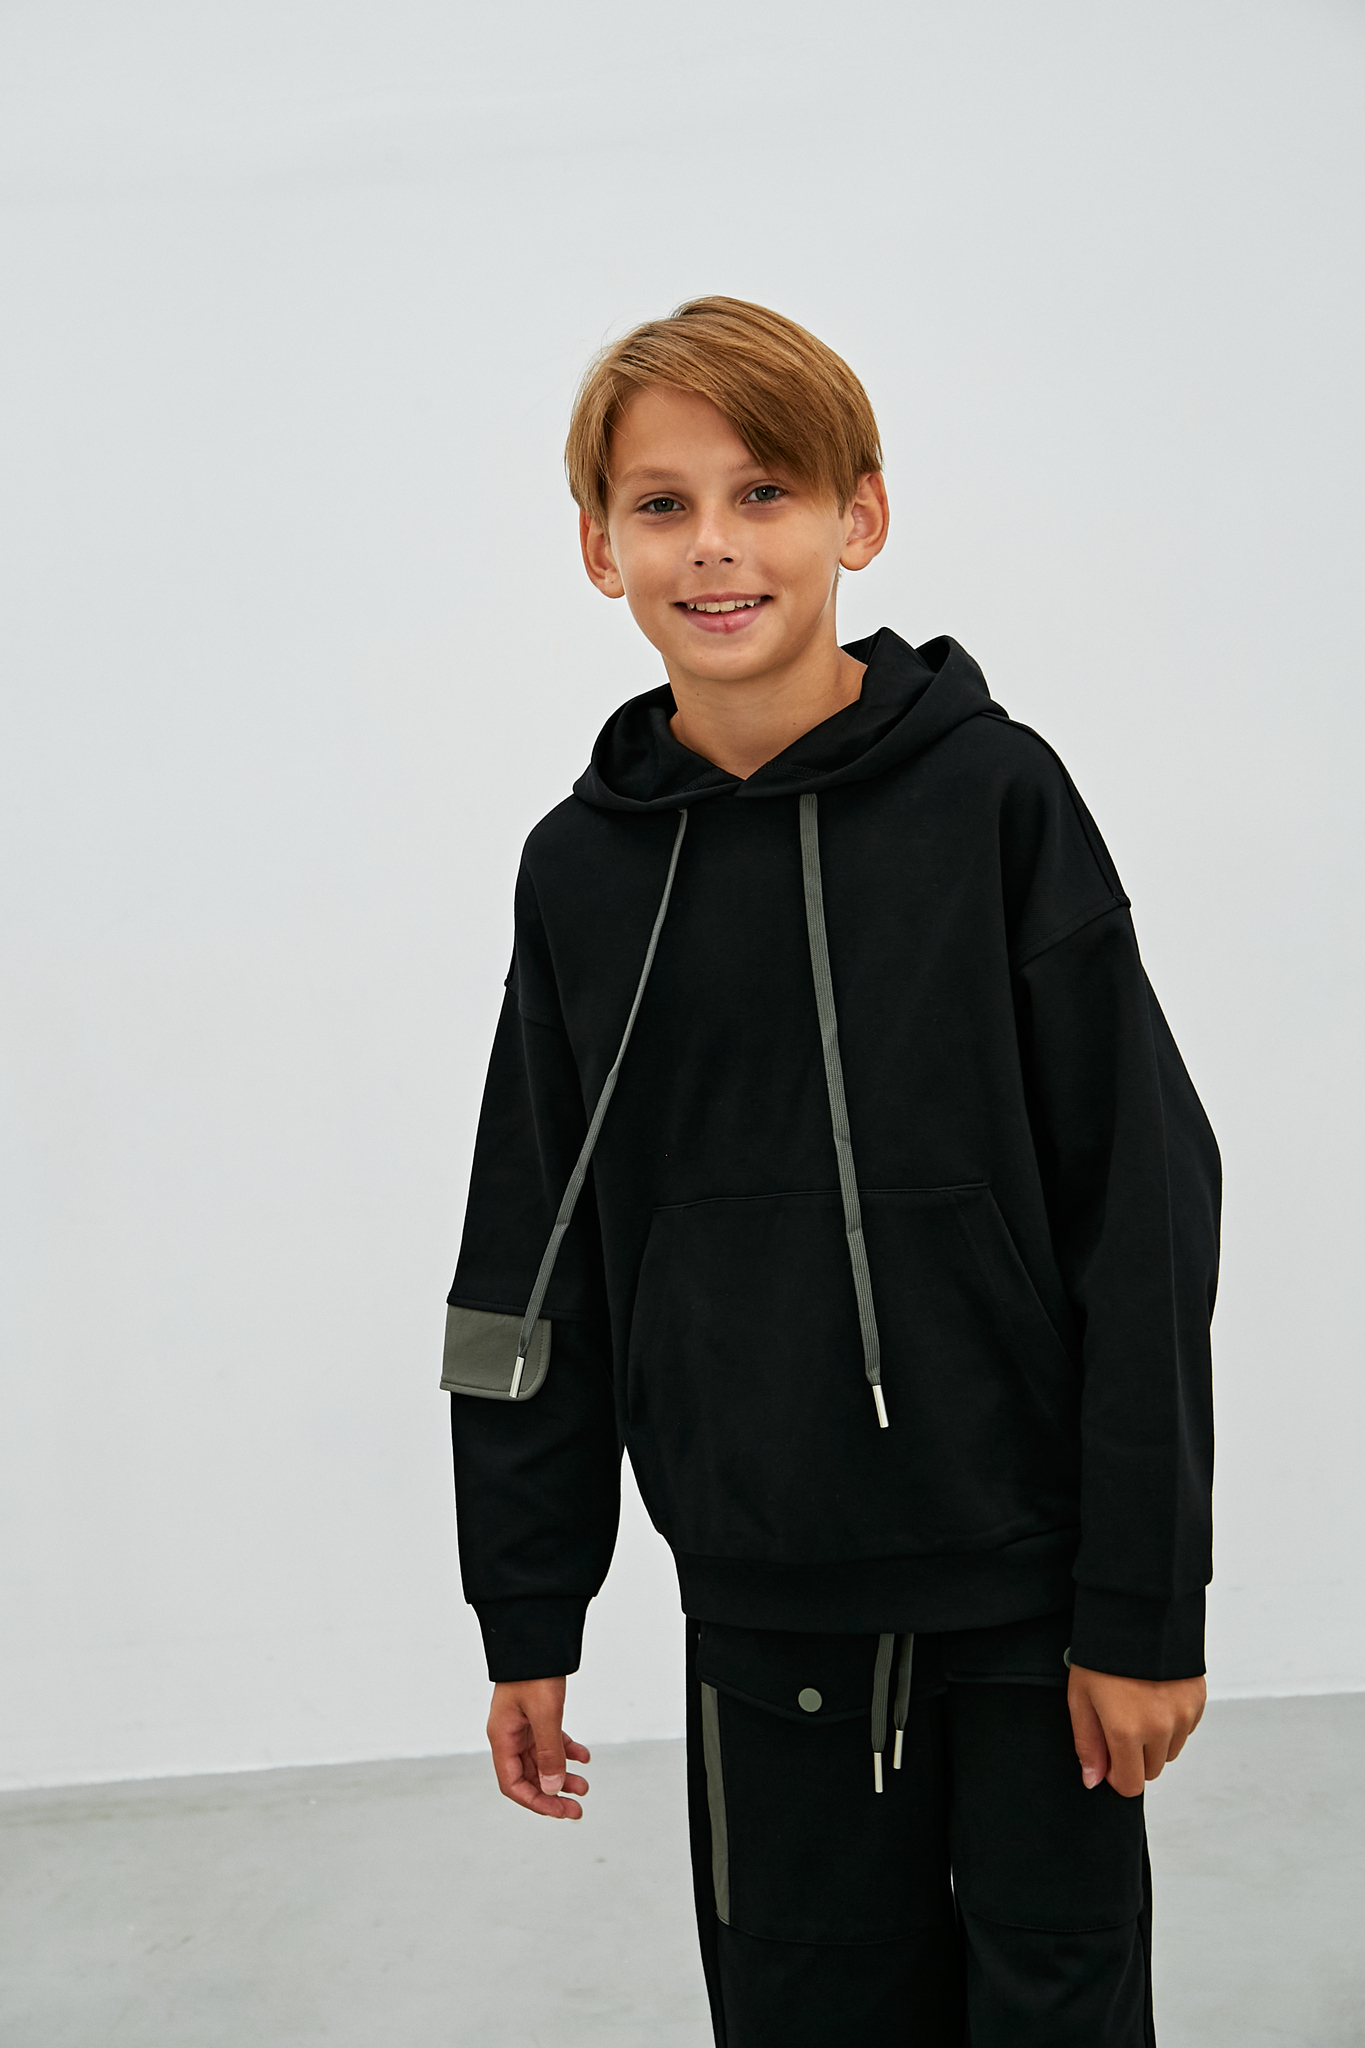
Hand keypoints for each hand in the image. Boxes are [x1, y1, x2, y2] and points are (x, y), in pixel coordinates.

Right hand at [487, 1676, 590, 1819]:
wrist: (536, 1635)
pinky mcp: (535, 1714)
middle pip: (528, 1776)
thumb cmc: (534, 1671)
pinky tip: (584, 1757)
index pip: (513, 1784)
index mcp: (503, 1737)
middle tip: (577, 1807)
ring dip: (561, 1774)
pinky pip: (549, 1741)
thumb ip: (550, 1753)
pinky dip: (565, 1750)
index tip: (559, 1811)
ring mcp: (522, 1724)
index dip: (536, 1801)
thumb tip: (553, 1789)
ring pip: (541, 1761)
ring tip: (584, 1786)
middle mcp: (509, 1734)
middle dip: (552, 1793)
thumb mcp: (545, 1714)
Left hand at [1067, 1664, 1205, 1797]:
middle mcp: (1160, 1728)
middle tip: (1118, 1724)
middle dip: (1134, 1757)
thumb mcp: (1080, 1697)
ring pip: (1170, 1751)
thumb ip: (1087, 1743)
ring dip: (1155, 1741)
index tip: (1108, 1757)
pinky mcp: (1198, 1700)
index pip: (1130, 1784)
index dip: (1116, 1775)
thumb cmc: (1102, 1653)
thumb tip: (1093, 1780)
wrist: (1137, 1613)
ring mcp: (1183, 1715)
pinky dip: (1172, 1722)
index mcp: (1127, 1731)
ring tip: (1136, 1705)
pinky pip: (1185, 1729)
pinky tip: (1154, 1695)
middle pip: (1151, 1770)